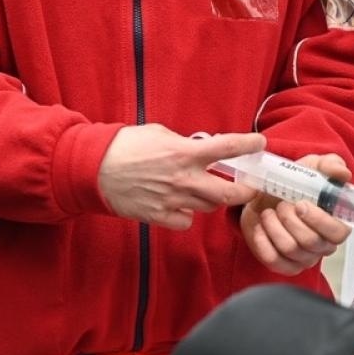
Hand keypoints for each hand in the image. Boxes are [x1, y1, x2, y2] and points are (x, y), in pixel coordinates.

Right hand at [98, 125, 265, 229]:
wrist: (94, 168)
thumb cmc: (123, 146)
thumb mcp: (158, 133)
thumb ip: (183, 143)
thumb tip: (198, 148)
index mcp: (185, 153)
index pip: (228, 148)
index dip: (249, 145)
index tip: (259, 144)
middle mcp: (184, 179)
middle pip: (231, 192)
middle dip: (246, 190)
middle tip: (248, 185)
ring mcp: (173, 200)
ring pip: (209, 207)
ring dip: (213, 199)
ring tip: (206, 190)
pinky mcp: (159, 216)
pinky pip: (186, 221)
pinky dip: (187, 214)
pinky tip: (180, 204)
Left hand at [240, 153, 353, 274]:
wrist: (262, 197)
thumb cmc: (291, 185)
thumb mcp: (311, 167)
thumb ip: (330, 165)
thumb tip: (343, 173)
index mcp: (334, 224)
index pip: (339, 233)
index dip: (320, 220)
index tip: (301, 204)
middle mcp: (322, 245)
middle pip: (311, 242)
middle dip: (291, 220)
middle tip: (281, 205)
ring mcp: (303, 258)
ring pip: (290, 249)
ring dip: (274, 227)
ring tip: (268, 213)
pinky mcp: (282, 264)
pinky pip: (274, 260)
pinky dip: (263, 241)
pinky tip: (260, 227)